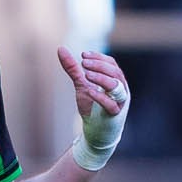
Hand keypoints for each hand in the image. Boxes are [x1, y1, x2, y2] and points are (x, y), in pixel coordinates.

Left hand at [59, 47, 128, 170]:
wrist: (96, 132)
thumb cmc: (92, 107)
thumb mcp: (81, 85)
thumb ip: (73, 69)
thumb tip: (60, 49)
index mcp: (115, 79)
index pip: (111, 63)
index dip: (99, 58)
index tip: (83, 56)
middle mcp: (121, 89)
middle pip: (115, 72)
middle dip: (99, 66)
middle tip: (82, 63)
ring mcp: (120, 102)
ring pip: (116, 86)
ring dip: (101, 78)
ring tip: (86, 74)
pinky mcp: (115, 115)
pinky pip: (111, 104)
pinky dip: (101, 97)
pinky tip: (89, 91)